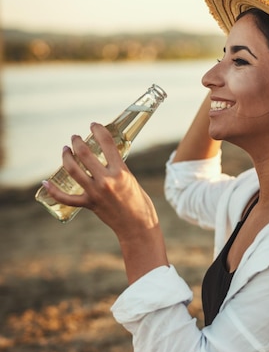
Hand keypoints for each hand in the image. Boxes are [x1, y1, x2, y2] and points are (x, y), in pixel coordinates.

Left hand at [43, 123, 168, 280]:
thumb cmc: (139, 202)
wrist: (138, 226)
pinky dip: (54, 191)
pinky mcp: (89, 204)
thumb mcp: (131, 179)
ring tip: (65, 150)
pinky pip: (66, 198)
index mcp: (120, 171)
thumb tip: (106, 157)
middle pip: (85, 154)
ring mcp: (95, 193)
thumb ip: (117, 168)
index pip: (106, 143)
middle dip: (77, 142)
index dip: (98, 130)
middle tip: (75, 137)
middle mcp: (106, 181)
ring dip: (66, 157)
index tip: (93, 125)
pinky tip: (46, 182)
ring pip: (73, 170)